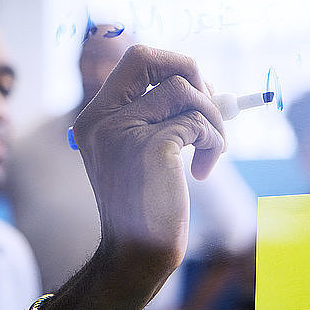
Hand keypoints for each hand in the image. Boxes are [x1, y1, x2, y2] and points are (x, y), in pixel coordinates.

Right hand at [72, 44, 225, 269]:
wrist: (136, 252)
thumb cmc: (146, 203)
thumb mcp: (142, 151)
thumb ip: (159, 116)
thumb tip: (205, 84)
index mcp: (96, 118)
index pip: (134, 60)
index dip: (171, 64)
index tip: (195, 90)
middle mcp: (102, 119)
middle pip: (149, 57)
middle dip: (191, 72)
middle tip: (208, 105)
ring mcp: (122, 132)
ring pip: (183, 90)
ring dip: (213, 117)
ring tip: (214, 149)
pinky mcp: (151, 148)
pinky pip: (197, 122)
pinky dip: (212, 141)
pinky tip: (203, 170)